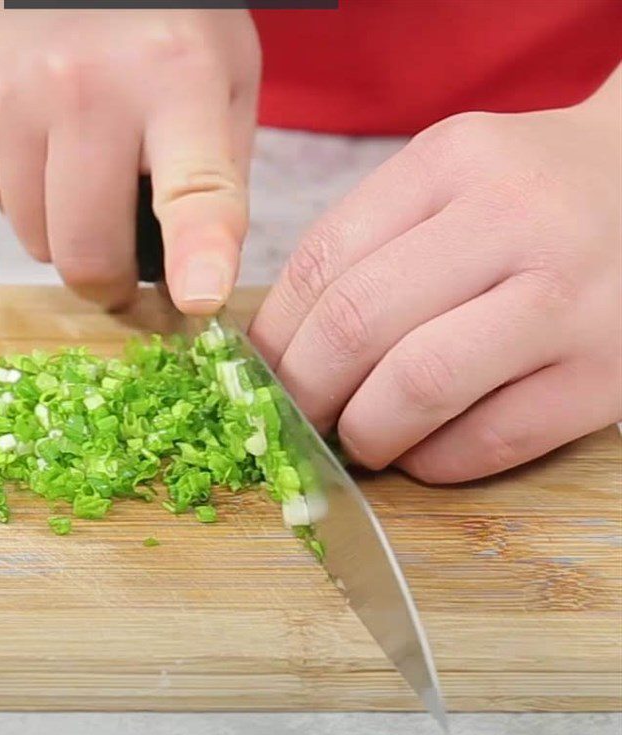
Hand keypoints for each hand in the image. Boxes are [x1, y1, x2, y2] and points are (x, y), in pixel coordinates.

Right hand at [0, 2, 259, 311]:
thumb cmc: (167, 28)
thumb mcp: (226, 87)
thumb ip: (219, 183)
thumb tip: (196, 282)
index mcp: (177, 84)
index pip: (192, 190)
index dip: (197, 258)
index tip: (198, 303)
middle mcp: (85, 91)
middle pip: (86, 252)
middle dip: (111, 284)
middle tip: (127, 269)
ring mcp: (12, 98)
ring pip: (36, 241)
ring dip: (68, 238)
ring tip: (90, 184)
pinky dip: (29, 202)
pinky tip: (50, 153)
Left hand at [250, 67, 621, 482]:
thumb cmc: (532, 194)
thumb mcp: (450, 178)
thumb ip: (370, 244)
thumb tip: (283, 347)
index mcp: (449, 162)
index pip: (321, 261)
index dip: (273, 336)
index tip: (257, 376)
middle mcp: (511, 221)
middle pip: (357, 325)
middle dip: (305, 392)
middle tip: (297, 418)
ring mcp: (567, 300)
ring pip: (420, 385)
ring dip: (367, 432)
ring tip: (358, 440)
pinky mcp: (607, 374)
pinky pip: (493, 439)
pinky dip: (436, 462)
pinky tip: (423, 454)